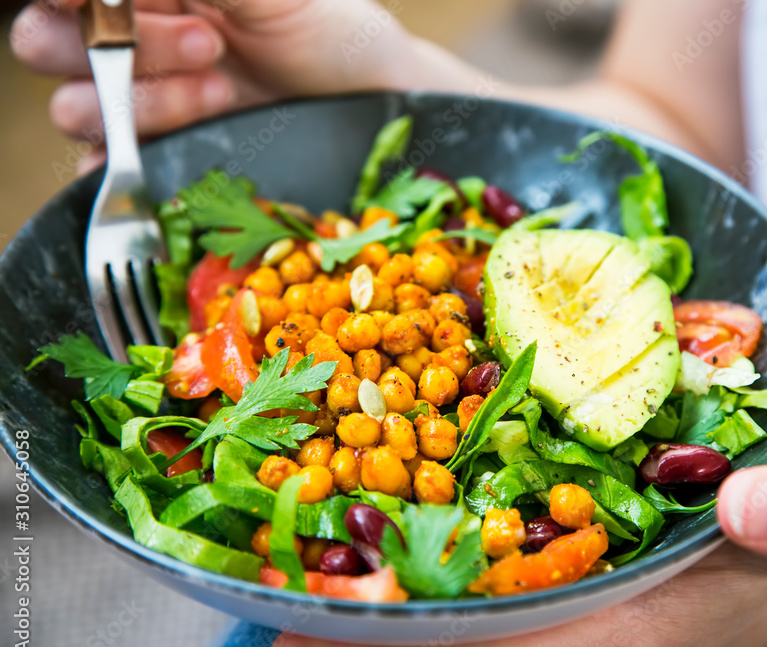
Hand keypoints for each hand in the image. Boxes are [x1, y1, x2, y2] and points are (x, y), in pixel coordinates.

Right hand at [10, 0, 418, 171]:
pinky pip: (104, 167)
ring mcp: (145, 101)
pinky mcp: (163, 157)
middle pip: (48, 44)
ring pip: (76, 106)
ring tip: (224, 88)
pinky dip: (127, 161)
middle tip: (207, 43)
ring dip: (147, 99)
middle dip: (116, 44)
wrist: (375, 105)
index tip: (94, 1)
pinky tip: (185, 146)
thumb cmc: (330, 31)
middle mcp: (132, 39)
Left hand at [264, 449, 766, 646]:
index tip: (310, 641)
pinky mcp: (574, 620)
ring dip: (380, 646)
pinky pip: (482, 630)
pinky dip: (421, 620)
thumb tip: (750, 507)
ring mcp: (577, 641)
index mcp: (631, 634)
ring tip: (293, 620)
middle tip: (272, 636)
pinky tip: (376, 591)